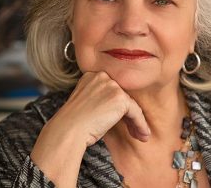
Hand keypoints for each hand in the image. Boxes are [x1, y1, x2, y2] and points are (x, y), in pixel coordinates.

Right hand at [30, 71, 149, 186]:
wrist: (68, 130)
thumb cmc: (74, 122)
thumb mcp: (86, 102)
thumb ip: (99, 97)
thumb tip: (117, 109)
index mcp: (92, 76)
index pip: (112, 90)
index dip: (117, 107)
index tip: (121, 120)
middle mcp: (102, 76)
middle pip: (122, 96)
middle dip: (128, 114)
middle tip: (133, 129)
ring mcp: (112, 86)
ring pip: (131, 105)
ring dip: (136, 121)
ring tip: (140, 135)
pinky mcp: (120, 98)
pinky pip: (136, 112)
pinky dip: (140, 124)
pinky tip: (142, 134)